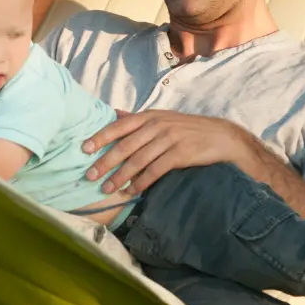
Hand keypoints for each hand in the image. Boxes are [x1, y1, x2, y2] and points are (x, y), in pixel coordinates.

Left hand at [82, 110, 244, 194]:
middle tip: (90, 175)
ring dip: (120, 176)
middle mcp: (157, 125)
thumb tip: (113, 113)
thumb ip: (137, 119)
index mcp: (149, 116)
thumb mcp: (162, 118)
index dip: (100, 137)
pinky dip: (141, 182)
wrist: (220, 137)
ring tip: (107, 188)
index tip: (84, 149)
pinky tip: (132, 191)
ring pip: (138, 160)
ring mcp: (169, 139)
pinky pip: (155, 170)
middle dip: (105, 162)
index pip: (119, 126)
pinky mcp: (180, 154)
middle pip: (125, 145)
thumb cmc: (187, 129)